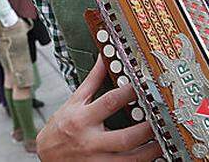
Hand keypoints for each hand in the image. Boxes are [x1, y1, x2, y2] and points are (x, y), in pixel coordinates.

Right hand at [36, 57, 160, 160]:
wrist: (45, 155)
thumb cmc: (60, 128)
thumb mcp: (73, 102)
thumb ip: (92, 81)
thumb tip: (103, 58)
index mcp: (82, 119)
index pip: (110, 103)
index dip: (130, 93)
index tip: (145, 86)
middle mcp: (90, 141)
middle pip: (125, 138)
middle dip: (147, 130)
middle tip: (163, 120)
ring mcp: (97, 160)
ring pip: (130, 160)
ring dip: (150, 152)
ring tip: (163, 143)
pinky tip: (152, 157)